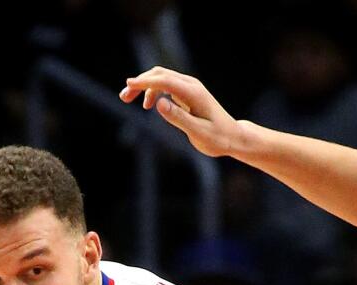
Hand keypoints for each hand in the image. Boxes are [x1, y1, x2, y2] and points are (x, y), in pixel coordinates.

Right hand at [120, 67, 242, 157]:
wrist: (233, 137)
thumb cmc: (218, 138)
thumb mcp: (198, 132)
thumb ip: (178, 118)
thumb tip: (159, 103)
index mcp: (194, 93)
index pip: (164, 81)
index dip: (145, 82)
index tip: (128, 85)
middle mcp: (191, 85)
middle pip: (160, 74)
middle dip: (140, 82)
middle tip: (124, 97)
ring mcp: (189, 87)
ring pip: (161, 78)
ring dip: (144, 86)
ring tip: (128, 99)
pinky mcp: (187, 93)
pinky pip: (165, 85)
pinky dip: (152, 91)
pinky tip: (147, 104)